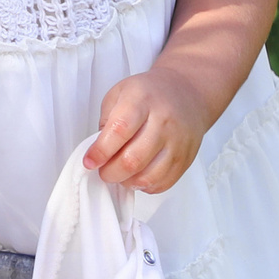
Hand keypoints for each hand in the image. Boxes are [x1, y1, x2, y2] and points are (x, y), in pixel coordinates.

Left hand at [85, 68, 207, 191]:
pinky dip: (146, 186)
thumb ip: (106, 121)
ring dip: (128, 182)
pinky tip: (138, 175)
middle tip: (104, 170)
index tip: (90, 161)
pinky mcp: (186, 158)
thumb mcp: (119, 93)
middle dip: (111, 172)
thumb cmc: (150, 94)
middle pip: (133, 160)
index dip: (100, 152)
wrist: (188, 92)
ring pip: (149, 176)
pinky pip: (164, 183)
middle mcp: (163, 121)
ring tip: (121, 174)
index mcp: (141, 101)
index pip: (119, 131)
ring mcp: (177, 142)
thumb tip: (98, 151)